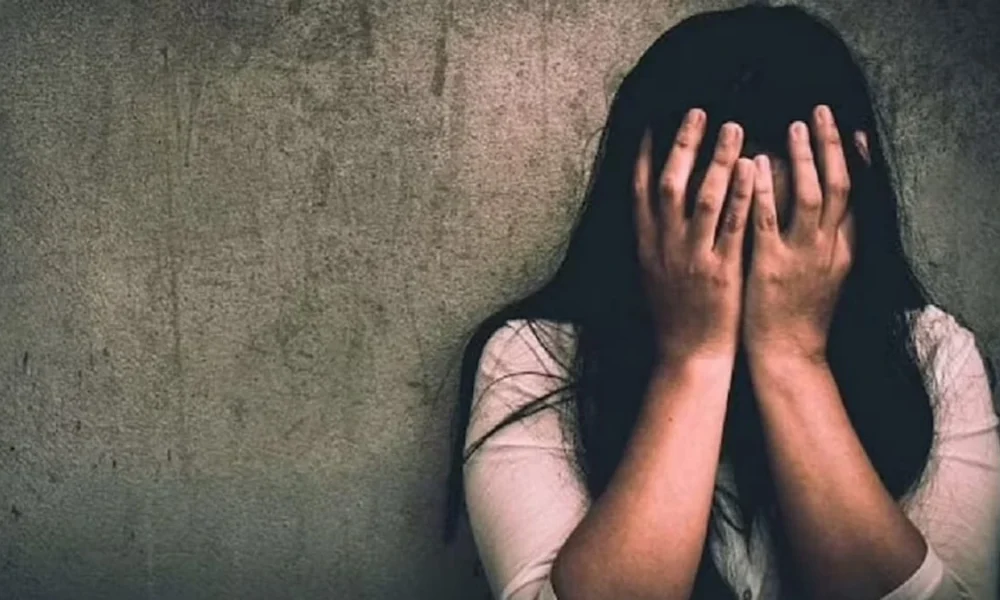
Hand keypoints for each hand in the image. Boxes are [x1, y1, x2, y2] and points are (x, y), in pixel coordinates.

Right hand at [634, 109, 755, 364]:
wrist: (688, 355)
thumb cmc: (674, 314)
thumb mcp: (651, 271)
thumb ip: (652, 236)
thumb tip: (650, 203)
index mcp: (646, 244)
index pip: (639, 189)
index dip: (644, 153)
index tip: (652, 122)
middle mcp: (665, 245)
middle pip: (670, 184)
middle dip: (683, 144)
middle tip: (699, 111)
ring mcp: (693, 257)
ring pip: (703, 198)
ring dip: (717, 159)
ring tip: (733, 127)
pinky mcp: (722, 270)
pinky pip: (733, 226)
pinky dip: (742, 195)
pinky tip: (755, 169)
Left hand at [742, 105, 855, 361]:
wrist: (787, 356)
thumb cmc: (799, 313)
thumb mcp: (825, 274)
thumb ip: (826, 238)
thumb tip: (818, 198)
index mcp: (844, 250)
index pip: (858, 196)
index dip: (857, 161)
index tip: (852, 129)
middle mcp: (829, 249)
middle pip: (840, 187)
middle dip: (831, 147)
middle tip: (820, 112)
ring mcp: (802, 258)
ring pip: (812, 198)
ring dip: (805, 159)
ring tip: (795, 126)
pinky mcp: (770, 267)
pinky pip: (768, 220)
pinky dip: (766, 190)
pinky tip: (757, 164)